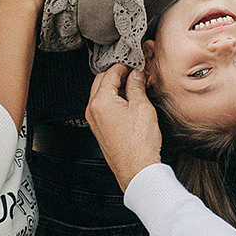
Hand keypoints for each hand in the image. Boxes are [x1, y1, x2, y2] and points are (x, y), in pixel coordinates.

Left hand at [85, 64, 163, 188]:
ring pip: (101, 95)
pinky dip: (114, 100)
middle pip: (101, 82)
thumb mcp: (142, 107)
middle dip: (117, 75)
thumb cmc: (138, 144)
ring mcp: (95, 121)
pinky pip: (103, 108)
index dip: (125, 66)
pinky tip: (130, 103)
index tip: (135, 66)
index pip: (110, 73)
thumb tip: (136, 75)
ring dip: (115, 88)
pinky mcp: (100, 130)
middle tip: (135, 74)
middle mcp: (93, 111)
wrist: (136, 169)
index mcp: (101, 102)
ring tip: (135, 88)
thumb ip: (137, 86)